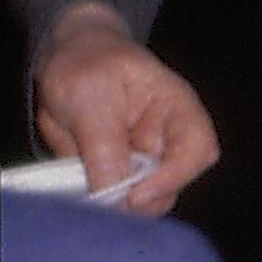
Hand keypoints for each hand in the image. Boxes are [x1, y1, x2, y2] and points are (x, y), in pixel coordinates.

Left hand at [32, 5, 219, 214]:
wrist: (64, 60)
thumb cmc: (87, 64)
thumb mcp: (90, 94)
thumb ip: (102, 141)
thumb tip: (115, 190)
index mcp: (176, 110)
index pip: (198, 149)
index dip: (174, 176)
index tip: (135, 195)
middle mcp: (166, 140)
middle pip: (173, 184)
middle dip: (142, 199)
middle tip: (104, 201)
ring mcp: (140, 160)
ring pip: (142, 200)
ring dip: (113, 202)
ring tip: (82, 187)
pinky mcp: (114, 174)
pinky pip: (111, 199)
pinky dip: (94, 202)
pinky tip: (75, 188)